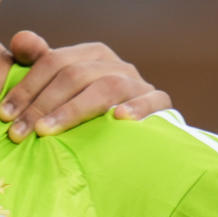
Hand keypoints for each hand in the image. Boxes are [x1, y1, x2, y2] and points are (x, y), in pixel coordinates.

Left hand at [1, 31, 171, 142]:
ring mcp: (140, 83)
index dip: (26, 87)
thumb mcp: (63, 88)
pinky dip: (137, 108)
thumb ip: (40, 64)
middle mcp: (117, 64)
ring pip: (107, 87)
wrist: (141, 135)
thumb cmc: (94, 113)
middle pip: (76, 75)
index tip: (6, 115)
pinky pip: (153, 101)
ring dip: (74, 110)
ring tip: (50, 130)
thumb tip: (21, 40)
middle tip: (22, 132)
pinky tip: (119, 119)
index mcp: (92, 55)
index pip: (53, 62)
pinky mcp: (161, 102)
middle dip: (43, 104)